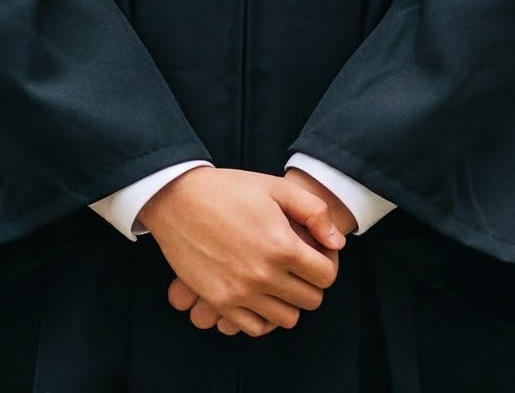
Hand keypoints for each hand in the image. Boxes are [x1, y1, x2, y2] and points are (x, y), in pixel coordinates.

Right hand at [145, 168, 344, 336]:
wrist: (178, 199)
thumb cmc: (229, 189)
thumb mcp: (276, 187)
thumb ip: (314, 212)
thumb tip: (337, 242)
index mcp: (281, 246)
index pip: (326, 276)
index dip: (326, 264)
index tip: (316, 254)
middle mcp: (264, 275)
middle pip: (310, 300)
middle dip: (310, 283)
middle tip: (299, 266)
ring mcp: (241, 293)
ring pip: (287, 319)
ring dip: (289, 301)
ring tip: (280, 279)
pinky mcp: (220, 302)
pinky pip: (256, 328)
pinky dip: (264, 316)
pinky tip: (260, 294)